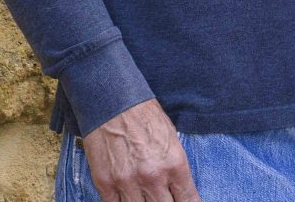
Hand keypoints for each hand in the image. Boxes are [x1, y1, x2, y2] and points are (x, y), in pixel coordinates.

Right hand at [82, 99, 200, 201]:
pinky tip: (129, 197)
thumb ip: (174, 167)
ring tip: (147, 196)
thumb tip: (178, 189)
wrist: (113, 102)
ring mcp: (128, 183)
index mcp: (174, 163)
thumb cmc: (145, 116)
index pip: (188, 199)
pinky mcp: (106, 184)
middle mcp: (153, 177)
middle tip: (165, 197)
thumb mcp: (171, 137)